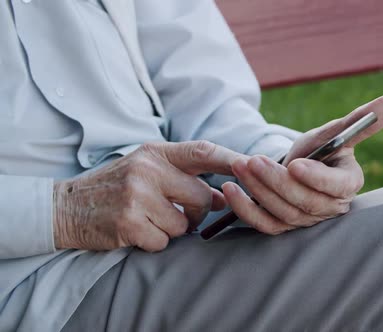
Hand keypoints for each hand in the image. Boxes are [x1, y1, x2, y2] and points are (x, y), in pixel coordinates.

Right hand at [53, 141, 242, 251]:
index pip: (204, 151)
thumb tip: (225, 196)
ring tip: (150, 219)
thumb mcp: (148, 170)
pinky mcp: (128, 223)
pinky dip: (156, 241)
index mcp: (156, 152)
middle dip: (201, 211)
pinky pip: (164, 241)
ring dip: (174, 228)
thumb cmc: (116, 187)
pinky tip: (137, 230)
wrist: (67, 206)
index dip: (234, 160)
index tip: (257, 166)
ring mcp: (137, 195)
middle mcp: (148, 169)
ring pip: (185, 223)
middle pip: (203, 196)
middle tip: (181, 213)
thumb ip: (185, 178)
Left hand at [222, 95, 382, 234]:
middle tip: (254, 160)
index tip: (296, 164)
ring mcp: (306, 220)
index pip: (339, 189)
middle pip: (305, 203)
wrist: (295, 165)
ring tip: (241, 166)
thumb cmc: (318, 149)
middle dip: (277, 181)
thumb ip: (360, 120)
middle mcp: (330, 207)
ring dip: (258, 190)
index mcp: (348, 184)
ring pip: (283, 212)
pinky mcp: (283, 227)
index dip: (317, 179)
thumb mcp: (333, 132)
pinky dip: (245, 209)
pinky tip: (230, 189)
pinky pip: (264, 225)